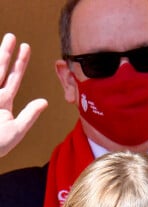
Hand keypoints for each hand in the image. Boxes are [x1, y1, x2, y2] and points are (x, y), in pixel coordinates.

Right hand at [0, 33, 47, 157]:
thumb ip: (30, 115)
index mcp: (3, 101)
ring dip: (0, 56)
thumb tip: (44, 101)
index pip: (13, 78)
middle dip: (6, 52)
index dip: (20, 63)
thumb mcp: (17, 129)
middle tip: (13, 36)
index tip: (26, 47)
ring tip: (7, 40)